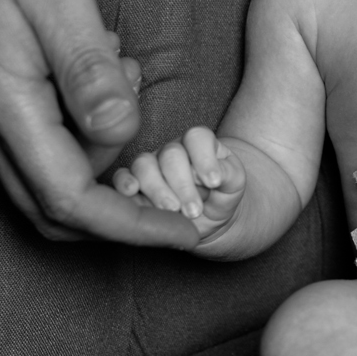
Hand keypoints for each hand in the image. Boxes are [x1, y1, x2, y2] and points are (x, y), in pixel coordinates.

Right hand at [0, 0, 196, 245]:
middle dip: (118, 213)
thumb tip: (121, 132)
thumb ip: (86, 70)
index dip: (133, 225)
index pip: (70, 199)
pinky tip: (98, 71)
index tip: (187, 231)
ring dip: (97, 162)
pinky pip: (29, 140)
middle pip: (51, 208)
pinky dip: (76, 132)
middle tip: (175, 183)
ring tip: (125, 81)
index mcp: (1, 100)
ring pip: (39, 176)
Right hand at [114, 127, 247, 242]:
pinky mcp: (133, 183)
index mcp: (199, 144)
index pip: (197, 137)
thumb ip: (230, 175)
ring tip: (172, 210)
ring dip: (157, 190)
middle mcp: (172, 150)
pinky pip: (121, 177)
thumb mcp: (235, 185)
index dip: (204, 158)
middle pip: (171, 155)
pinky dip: (123, 184)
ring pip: (144, 165)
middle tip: (194, 211)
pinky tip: (132, 193)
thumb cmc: (222, 195)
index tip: (213, 183)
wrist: (208, 218)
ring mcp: (150, 164)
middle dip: (183, 185)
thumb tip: (215, 175)